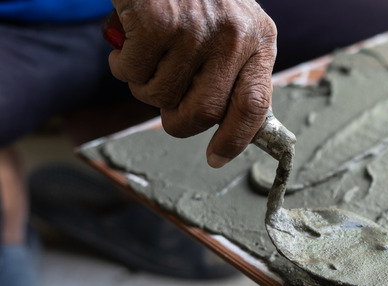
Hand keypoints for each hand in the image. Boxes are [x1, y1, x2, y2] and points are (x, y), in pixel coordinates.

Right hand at [108, 0, 276, 167]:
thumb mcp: (231, 27)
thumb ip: (233, 70)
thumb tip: (224, 125)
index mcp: (260, 39)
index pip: (256, 104)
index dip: (236, 138)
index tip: (217, 157)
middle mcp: (234, 34)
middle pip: (205, 112)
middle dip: (178, 121)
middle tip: (165, 107)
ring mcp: (196, 28)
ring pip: (162, 94)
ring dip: (144, 85)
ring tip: (148, 54)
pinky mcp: (157, 21)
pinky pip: (133, 72)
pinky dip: (123, 65)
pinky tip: (130, 40)